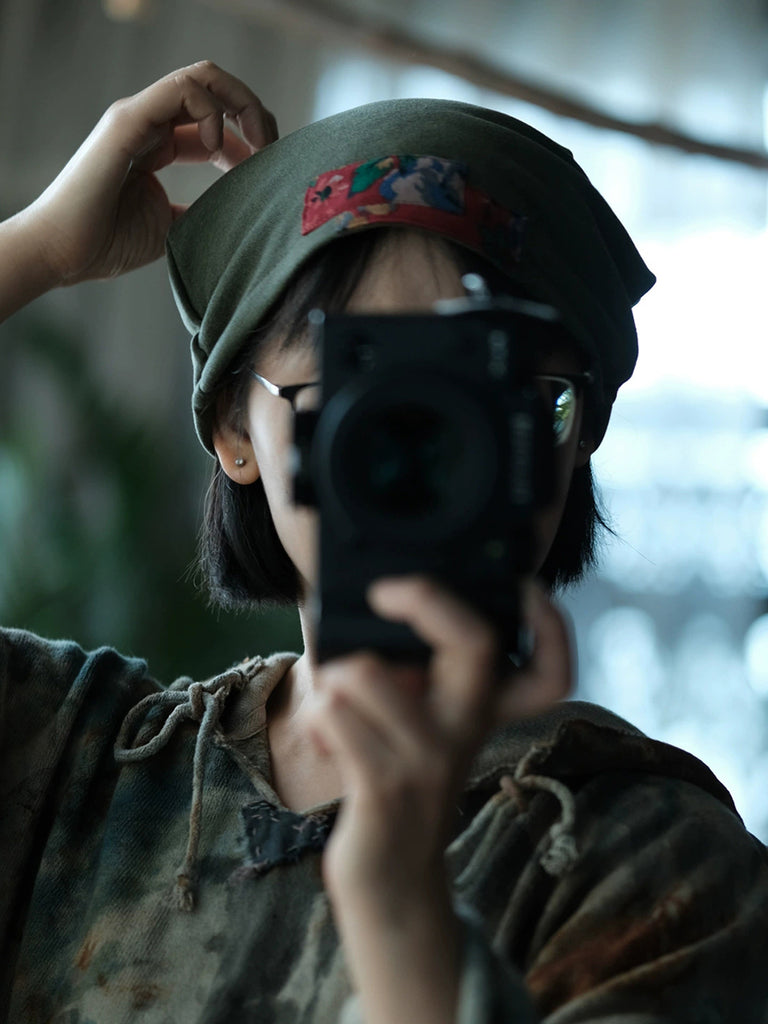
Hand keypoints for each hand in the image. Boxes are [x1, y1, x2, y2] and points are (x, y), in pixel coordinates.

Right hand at [23, 61, 275, 285]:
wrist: (65, 252)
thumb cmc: (109, 244)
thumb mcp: (173, 227)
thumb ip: (202, 213)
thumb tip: (239, 217)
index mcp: (158, 143)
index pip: (215, 122)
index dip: (248, 141)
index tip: (266, 172)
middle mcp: (149, 122)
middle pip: (214, 88)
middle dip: (253, 111)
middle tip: (271, 149)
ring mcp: (138, 116)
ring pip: (202, 77)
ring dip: (242, 103)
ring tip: (257, 145)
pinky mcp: (128, 120)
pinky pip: (182, 89)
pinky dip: (213, 112)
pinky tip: (220, 149)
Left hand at [308, 577, 571, 909]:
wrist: (390, 880)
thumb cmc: (391, 776)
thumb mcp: (420, 723)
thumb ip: (415, 670)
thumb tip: (378, 602)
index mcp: (483, 712)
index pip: (551, 672)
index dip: (552, 625)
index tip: (523, 586)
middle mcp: (468, 732)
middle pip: (476, 643)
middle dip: (425, 598)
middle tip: (383, 591)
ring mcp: (430, 762)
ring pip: (365, 672)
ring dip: (332, 677)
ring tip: (334, 699)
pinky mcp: (386, 789)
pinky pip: (334, 715)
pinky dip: (315, 714)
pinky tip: (322, 731)